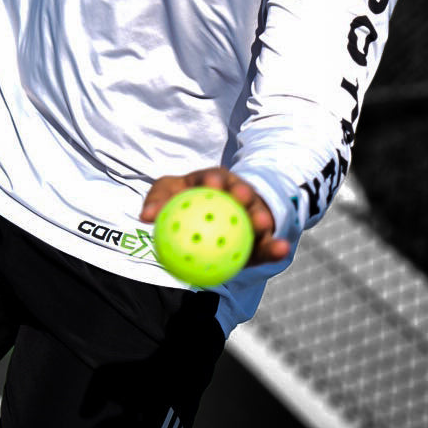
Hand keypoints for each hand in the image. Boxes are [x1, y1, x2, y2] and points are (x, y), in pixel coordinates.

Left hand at [140, 167, 289, 266]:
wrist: (206, 222)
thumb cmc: (183, 202)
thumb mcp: (168, 195)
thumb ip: (158, 202)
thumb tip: (145, 216)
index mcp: (213, 181)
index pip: (213, 178)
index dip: (213, 179)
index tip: (211, 184)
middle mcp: (235, 194)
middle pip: (241, 192)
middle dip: (243, 192)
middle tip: (241, 197)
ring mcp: (250, 214)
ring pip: (258, 216)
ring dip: (262, 219)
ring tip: (263, 225)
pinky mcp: (260, 236)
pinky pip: (266, 243)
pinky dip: (274, 246)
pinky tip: (282, 250)